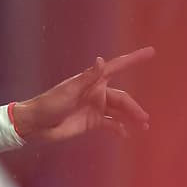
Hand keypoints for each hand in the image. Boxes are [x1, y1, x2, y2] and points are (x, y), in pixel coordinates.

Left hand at [12, 48, 154, 143]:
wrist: (35, 125)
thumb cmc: (49, 104)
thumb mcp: (69, 91)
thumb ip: (87, 78)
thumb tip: (100, 60)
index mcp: (92, 82)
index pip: (117, 67)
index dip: (134, 59)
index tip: (151, 52)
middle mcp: (97, 93)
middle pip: (122, 98)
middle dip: (134, 107)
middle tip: (145, 119)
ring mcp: (95, 108)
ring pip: (120, 112)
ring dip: (131, 118)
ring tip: (143, 127)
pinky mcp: (92, 122)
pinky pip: (111, 124)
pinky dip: (119, 128)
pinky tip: (127, 134)